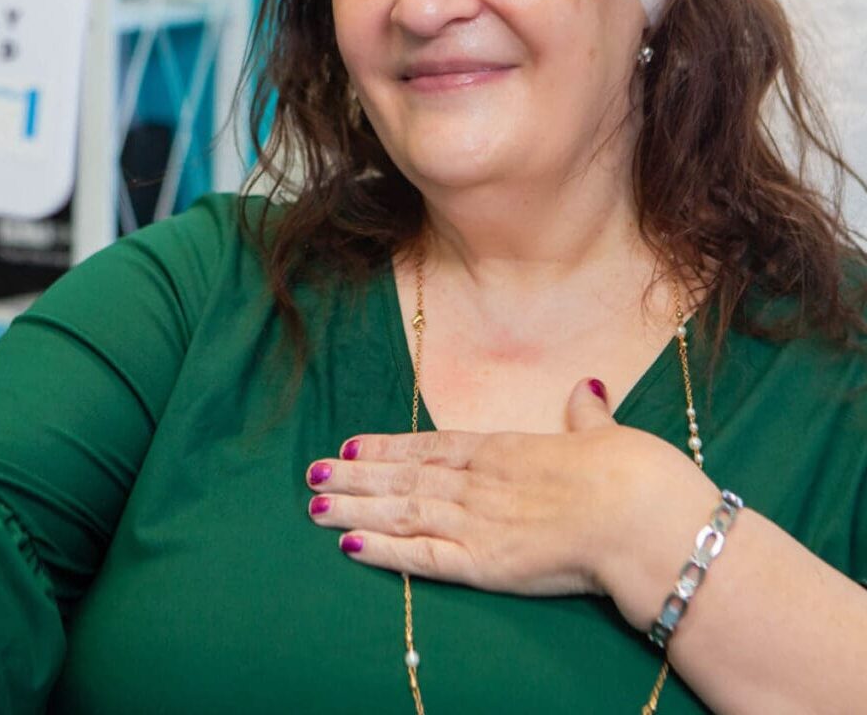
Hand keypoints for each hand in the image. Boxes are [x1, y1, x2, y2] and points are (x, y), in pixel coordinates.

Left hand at [306, 377, 712, 616]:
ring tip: (314, 505)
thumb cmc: (629, 472)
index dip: (386, 448)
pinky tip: (349, 545)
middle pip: (402, 478)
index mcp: (502, 450)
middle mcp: (477, 482)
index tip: (351, 446)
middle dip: (355, 477)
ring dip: (354, 508)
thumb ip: (585, 416)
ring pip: (400, 511)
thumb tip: (588, 387)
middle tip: (312, 474)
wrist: (639, 512)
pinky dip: (382, 551)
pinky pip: (421, 556)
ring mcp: (475, 521)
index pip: (429, 447)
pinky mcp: (482, 564)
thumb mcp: (603, 434)